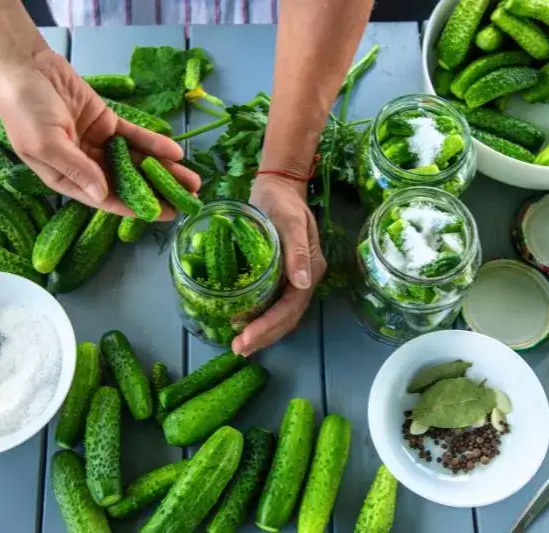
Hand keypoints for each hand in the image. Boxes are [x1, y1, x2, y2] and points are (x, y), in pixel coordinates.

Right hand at [0, 48, 199, 217]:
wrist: (23, 64)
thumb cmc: (22, 107)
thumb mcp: (45, 144)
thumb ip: (77, 169)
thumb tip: (102, 194)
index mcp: (64, 178)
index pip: (106, 199)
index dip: (136, 208)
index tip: (164, 214)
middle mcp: (84, 165)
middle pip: (126, 183)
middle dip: (157, 191)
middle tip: (188, 199)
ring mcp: (97, 143)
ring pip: (135, 162)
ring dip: (163, 170)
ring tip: (192, 180)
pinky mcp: (107, 122)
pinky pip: (135, 137)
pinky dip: (154, 144)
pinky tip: (175, 152)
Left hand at [232, 174, 326, 355]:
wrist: (278, 187)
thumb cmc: (283, 202)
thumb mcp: (290, 221)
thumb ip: (296, 250)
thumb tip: (303, 282)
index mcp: (310, 270)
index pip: (290, 308)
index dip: (269, 326)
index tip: (245, 338)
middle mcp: (303, 279)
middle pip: (286, 317)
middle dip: (264, 336)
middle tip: (238, 349)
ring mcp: (292, 279)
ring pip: (280, 314)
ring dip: (262, 332)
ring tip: (239, 345)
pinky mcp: (279, 276)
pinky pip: (272, 304)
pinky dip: (259, 318)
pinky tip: (242, 324)